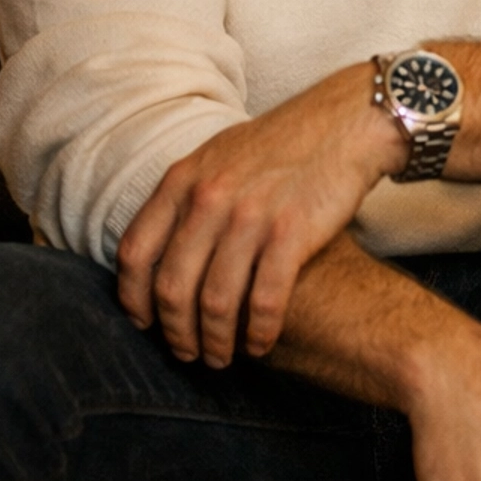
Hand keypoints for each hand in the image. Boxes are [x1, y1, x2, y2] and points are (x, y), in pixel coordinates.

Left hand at [117, 64, 403, 365]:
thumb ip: (186, 194)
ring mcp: (250, 216)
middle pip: (172, 287)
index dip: (134, 298)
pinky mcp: (291, 233)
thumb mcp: (220, 155)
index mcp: (183, 179)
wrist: (346, 122)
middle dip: (175, 332)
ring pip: (215, 301)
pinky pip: (264, 299)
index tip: (144, 324)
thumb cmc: (284, 142)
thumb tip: (160, 240)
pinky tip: (260, 344)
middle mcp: (209, 198)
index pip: (136, 252)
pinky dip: (258, 331)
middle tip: (187, 354)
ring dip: (215, 341)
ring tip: (221, 358)